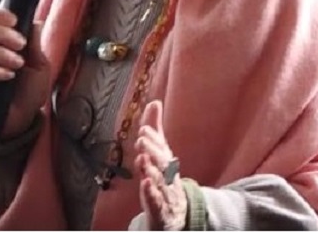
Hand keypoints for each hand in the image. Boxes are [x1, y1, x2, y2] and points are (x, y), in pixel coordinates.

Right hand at [0, 8, 49, 138]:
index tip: (14, 19)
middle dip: (1, 32)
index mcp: (0, 43)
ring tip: (18, 64)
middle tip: (20, 43)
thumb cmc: (30, 91)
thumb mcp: (39, 66)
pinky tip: (8, 75)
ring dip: (0, 52)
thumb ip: (35, 44)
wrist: (22, 119)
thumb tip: (36, 22)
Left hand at [136, 100, 187, 230]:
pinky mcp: (160, 209)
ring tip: (142, 158)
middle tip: (142, 139)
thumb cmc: (165, 180)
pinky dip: (152, 192)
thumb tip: (154, 102)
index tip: (144, 129)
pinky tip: (145, 183)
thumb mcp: (159, 155)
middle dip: (153, 150)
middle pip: (163, 162)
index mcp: (167, 162)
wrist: (176, 215)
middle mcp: (168, 176)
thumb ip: (155, 130)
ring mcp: (166, 192)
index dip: (154, 139)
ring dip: (151, 169)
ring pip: (160, 180)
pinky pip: (157, 201)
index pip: (162, 148)